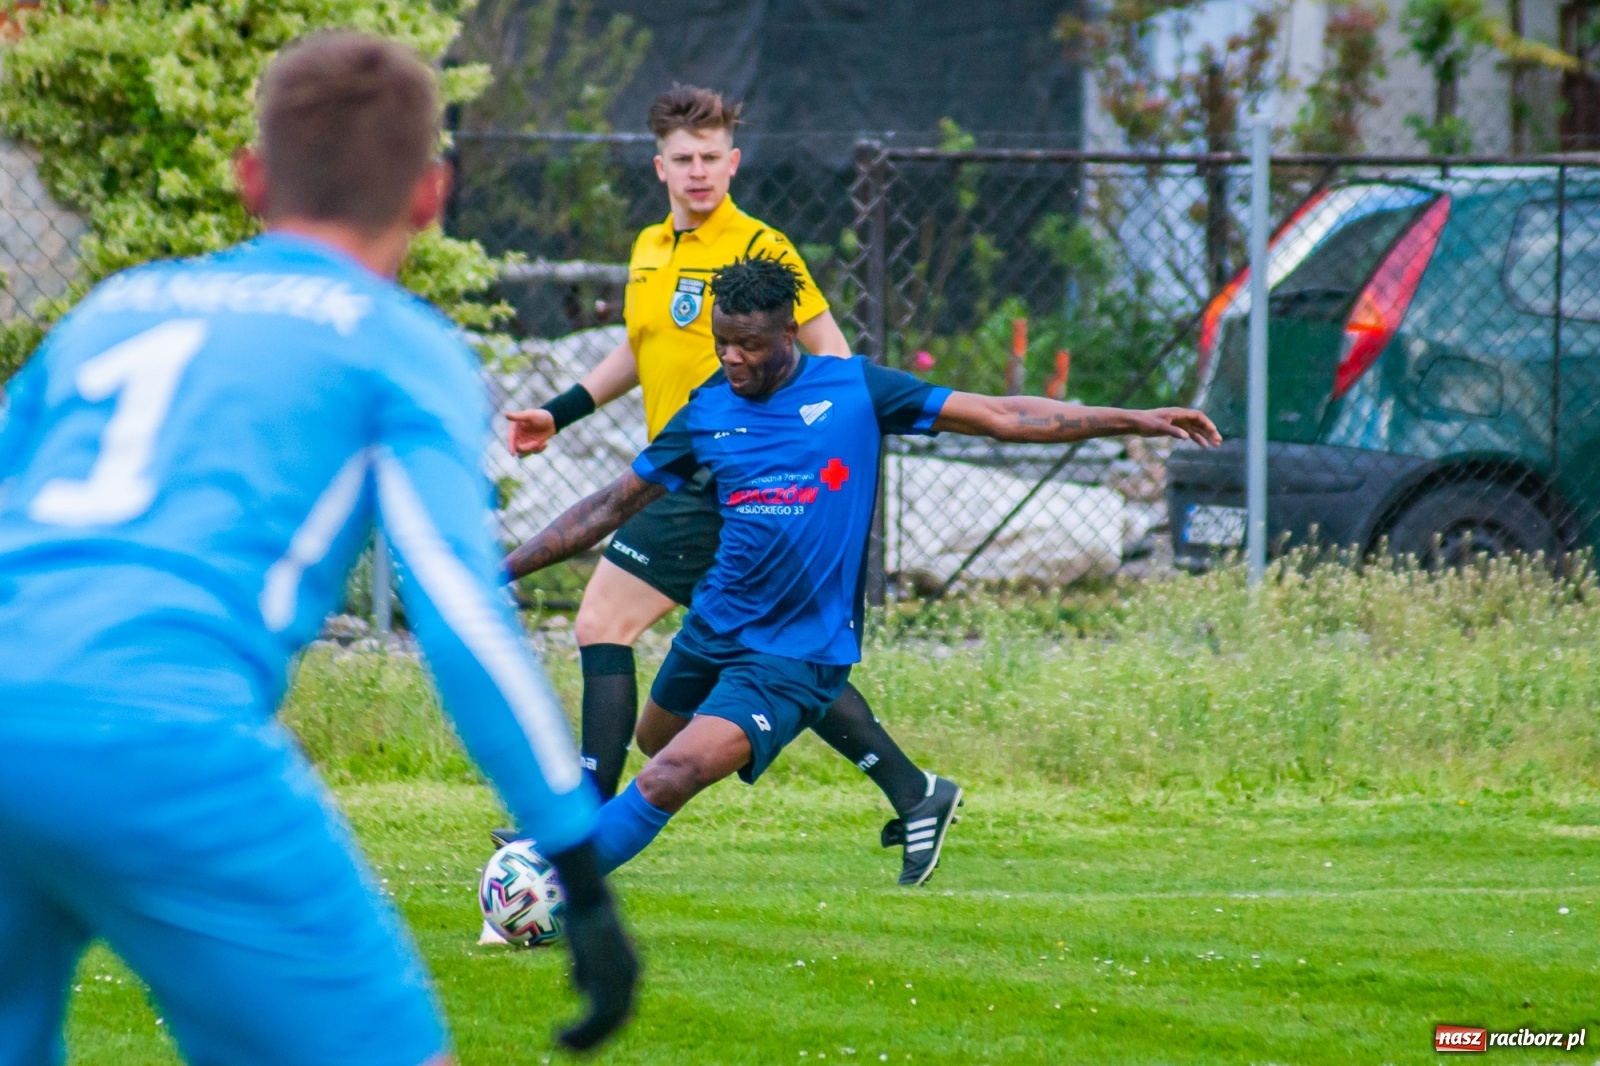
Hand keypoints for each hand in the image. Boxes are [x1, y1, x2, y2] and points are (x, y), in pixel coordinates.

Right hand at [505, 409, 555, 456]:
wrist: (552, 421)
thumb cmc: (540, 416)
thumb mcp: (530, 415)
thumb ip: (518, 416)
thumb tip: (505, 414)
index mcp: (514, 428)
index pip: (510, 438)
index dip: (510, 446)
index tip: (512, 453)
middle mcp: (517, 435)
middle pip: (517, 447)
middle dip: (527, 448)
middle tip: (537, 443)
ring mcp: (523, 442)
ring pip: (524, 452)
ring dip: (533, 450)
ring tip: (543, 443)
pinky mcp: (531, 446)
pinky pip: (532, 452)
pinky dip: (539, 450)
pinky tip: (545, 443)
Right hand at [556, 894, 639, 1050]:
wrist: (588, 898)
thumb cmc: (584, 918)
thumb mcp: (588, 950)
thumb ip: (589, 971)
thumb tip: (581, 991)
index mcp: (630, 970)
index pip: (620, 1008)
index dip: (601, 1027)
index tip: (580, 1036)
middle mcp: (631, 977)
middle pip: (615, 1020)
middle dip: (591, 1038)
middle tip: (567, 1047)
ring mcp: (621, 978)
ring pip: (605, 1023)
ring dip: (582, 1039)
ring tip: (560, 1042)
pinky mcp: (606, 977)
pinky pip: (595, 1016)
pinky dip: (579, 1031)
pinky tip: (559, 1034)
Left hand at [1130, 407, 1221, 446]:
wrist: (1135, 422)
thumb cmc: (1146, 423)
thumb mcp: (1159, 427)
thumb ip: (1173, 431)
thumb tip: (1187, 436)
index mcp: (1178, 413)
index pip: (1197, 416)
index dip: (1207, 423)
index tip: (1214, 431)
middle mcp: (1180, 416)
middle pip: (1199, 423)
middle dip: (1210, 432)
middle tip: (1218, 442)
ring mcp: (1178, 422)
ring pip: (1196, 429)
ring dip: (1206, 436)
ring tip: (1215, 445)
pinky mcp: (1174, 428)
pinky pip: (1189, 433)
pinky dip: (1197, 439)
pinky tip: (1203, 446)